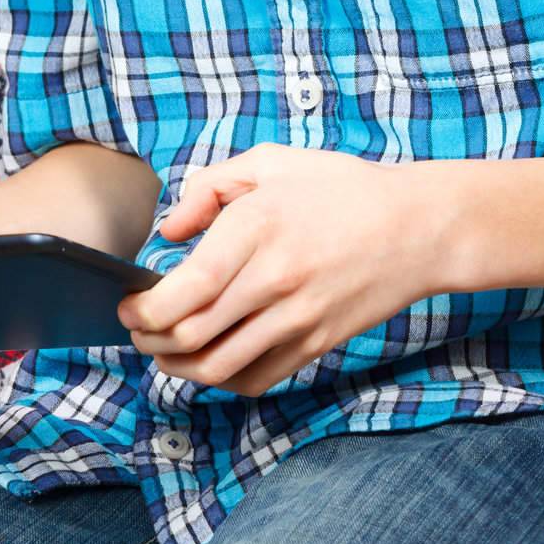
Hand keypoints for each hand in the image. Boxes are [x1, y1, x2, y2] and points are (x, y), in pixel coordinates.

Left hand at [116, 144, 443, 396]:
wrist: (416, 227)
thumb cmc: (339, 188)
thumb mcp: (271, 163)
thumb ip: (209, 188)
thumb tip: (169, 230)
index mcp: (256, 228)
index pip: (185, 291)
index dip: (144, 310)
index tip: (127, 305)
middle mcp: (274, 280)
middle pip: (192, 336)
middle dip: (149, 341)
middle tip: (134, 330)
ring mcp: (298, 319)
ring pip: (219, 367)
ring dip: (177, 368)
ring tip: (161, 352)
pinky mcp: (316, 345)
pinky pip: (256, 378)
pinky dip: (221, 380)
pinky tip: (208, 359)